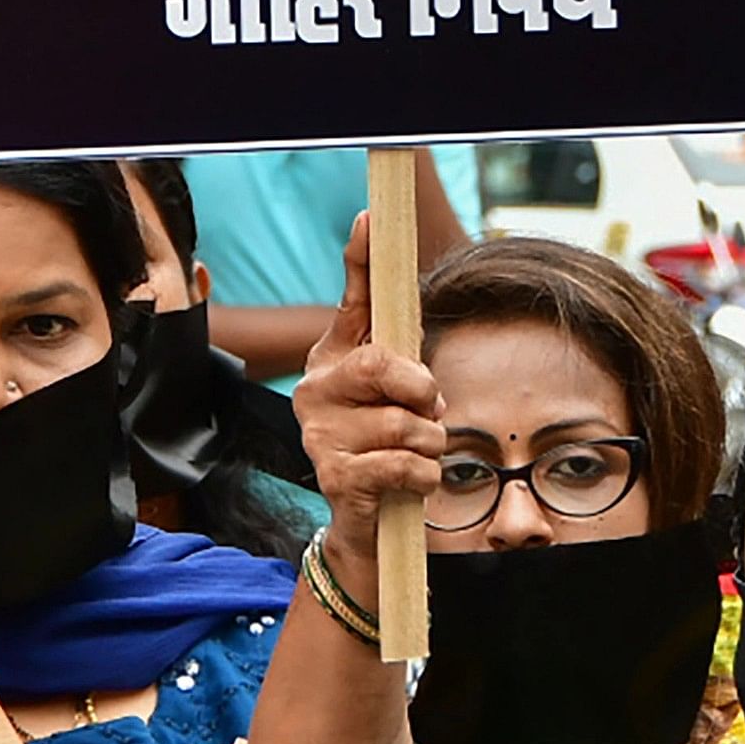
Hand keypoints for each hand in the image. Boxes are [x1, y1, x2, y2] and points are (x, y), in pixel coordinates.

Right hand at [295, 214, 442, 588]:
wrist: (366, 526)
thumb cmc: (386, 447)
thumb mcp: (395, 394)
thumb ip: (398, 347)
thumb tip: (401, 284)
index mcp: (333, 358)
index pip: (352, 299)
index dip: (362, 258)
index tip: (372, 217)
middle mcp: (315, 389)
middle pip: (382, 366)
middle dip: (422, 390)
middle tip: (429, 409)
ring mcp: (319, 434)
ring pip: (405, 424)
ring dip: (428, 445)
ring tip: (414, 454)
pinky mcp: (333, 478)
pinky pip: (404, 464)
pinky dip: (422, 476)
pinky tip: (410, 481)